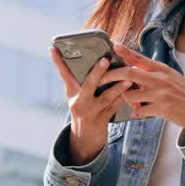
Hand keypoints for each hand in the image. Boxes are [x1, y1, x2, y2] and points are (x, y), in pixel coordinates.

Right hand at [49, 47, 133, 163]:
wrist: (85, 137)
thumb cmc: (82, 108)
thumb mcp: (75, 95)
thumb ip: (75, 79)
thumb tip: (76, 55)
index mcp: (72, 93)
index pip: (64, 74)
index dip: (58, 61)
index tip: (54, 48)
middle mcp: (79, 103)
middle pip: (88, 85)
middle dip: (97, 72)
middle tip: (105, 60)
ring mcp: (90, 113)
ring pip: (105, 98)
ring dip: (117, 88)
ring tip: (127, 79)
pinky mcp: (102, 121)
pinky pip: (114, 107)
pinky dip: (123, 98)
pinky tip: (131, 91)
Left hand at [113, 43, 184, 132]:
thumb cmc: (184, 93)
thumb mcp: (171, 77)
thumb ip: (154, 73)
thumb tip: (134, 68)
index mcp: (162, 69)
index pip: (140, 58)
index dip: (126, 52)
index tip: (114, 46)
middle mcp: (161, 79)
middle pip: (130, 73)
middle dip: (112, 75)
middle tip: (102, 79)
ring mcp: (161, 94)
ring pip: (131, 94)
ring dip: (127, 99)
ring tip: (134, 101)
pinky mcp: (161, 108)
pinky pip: (139, 110)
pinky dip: (137, 112)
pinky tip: (141, 112)